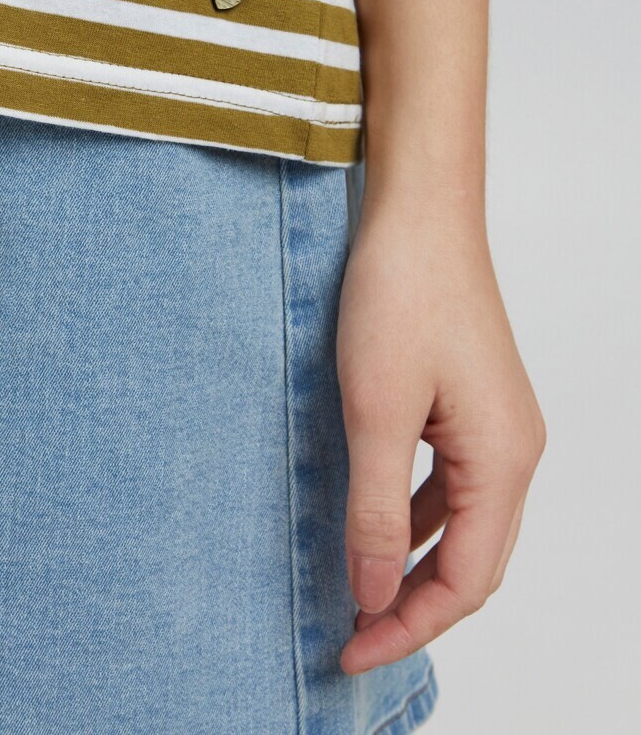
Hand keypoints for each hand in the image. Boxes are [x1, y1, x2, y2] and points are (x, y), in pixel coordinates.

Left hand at [335, 187, 545, 673]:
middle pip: (474, 562)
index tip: (349, 649)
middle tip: (352, 636)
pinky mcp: (472, 403)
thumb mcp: (376, 411)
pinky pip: (451, 484)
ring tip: (361, 593)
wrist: (419, 214)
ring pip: (463, 525)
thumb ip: (375, 509)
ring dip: (416, 565)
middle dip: (415, 607)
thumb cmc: (402, 296)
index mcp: (502, 460)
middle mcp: (514, 450)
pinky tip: (376, 522)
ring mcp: (497, 425)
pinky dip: (416, 517)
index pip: (466, 580)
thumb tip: (371, 591)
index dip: (407, 625)